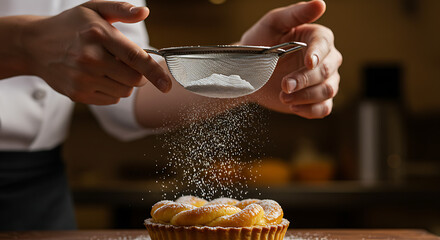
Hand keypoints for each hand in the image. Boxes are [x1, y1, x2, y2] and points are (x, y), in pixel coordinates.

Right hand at [22, 1, 171, 104]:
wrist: (34, 45)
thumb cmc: (70, 26)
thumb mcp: (94, 8)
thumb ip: (121, 9)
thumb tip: (144, 13)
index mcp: (99, 35)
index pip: (135, 58)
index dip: (155, 72)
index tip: (167, 85)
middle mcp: (91, 58)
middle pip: (134, 79)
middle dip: (137, 74)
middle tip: (124, 63)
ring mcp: (83, 78)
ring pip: (124, 91)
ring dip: (125, 82)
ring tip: (108, 68)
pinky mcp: (78, 93)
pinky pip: (111, 99)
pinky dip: (112, 91)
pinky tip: (98, 77)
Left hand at [241, 0, 341, 118]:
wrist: (248, 70)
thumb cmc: (260, 42)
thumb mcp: (273, 23)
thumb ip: (296, 13)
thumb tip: (321, 3)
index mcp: (317, 38)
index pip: (325, 45)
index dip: (318, 54)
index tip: (308, 62)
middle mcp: (325, 59)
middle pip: (327, 71)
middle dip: (305, 79)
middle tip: (284, 85)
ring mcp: (322, 80)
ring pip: (328, 90)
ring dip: (306, 96)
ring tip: (284, 96)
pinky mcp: (314, 99)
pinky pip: (324, 108)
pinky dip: (310, 110)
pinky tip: (293, 106)